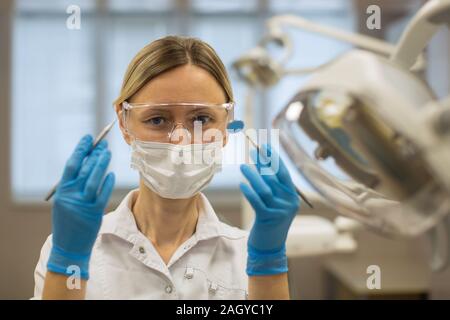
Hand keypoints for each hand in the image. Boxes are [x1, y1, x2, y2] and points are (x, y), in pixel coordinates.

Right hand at [47, 135, 114, 279]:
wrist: (69, 246)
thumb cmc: (68, 221)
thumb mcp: (65, 201)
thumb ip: (74, 184)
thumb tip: (88, 161)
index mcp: (62, 191)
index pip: (71, 165)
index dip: (80, 150)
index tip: (88, 138)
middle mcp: (71, 196)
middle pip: (84, 170)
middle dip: (94, 154)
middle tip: (103, 144)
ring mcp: (83, 204)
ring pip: (94, 180)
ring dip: (102, 164)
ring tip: (108, 153)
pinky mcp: (94, 213)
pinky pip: (103, 194)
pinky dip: (107, 182)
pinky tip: (112, 174)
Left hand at [240, 144, 299, 275]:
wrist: (270, 246)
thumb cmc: (270, 221)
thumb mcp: (276, 203)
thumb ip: (272, 187)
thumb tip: (261, 163)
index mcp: (293, 197)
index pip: (284, 173)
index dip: (275, 159)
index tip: (265, 146)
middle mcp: (289, 203)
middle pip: (274, 179)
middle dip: (263, 164)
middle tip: (252, 152)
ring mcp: (279, 212)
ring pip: (265, 189)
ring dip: (253, 176)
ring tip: (243, 166)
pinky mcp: (267, 219)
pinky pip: (257, 202)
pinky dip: (249, 192)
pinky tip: (242, 184)